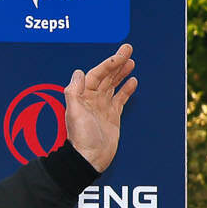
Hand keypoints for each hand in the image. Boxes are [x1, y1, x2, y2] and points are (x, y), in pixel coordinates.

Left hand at [63, 44, 136, 172]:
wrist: (90, 158)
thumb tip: (78, 72)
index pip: (96, 75)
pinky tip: (132, 80)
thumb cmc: (81, 138)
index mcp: (82, 97)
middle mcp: (92, 100)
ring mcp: (102, 107)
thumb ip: (74, 92)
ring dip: (121, 73)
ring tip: (131, 61)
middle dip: (117, 63)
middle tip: (128, 49)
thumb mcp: (74, 113)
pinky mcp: (112, 116)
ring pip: (113, 85)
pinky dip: (126, 89)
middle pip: (106, 76)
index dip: (109, 64)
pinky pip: (120, 98)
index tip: (121, 54)